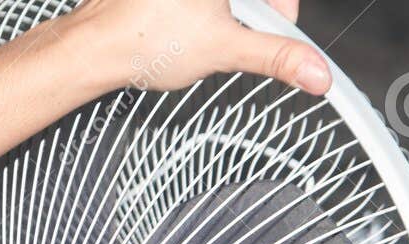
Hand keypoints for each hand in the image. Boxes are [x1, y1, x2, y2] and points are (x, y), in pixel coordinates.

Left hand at [65, 0, 330, 94]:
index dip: (281, 9)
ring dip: (225, 11)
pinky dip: (199, 9)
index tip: (275, 30)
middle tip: (228, 36)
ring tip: (196, 32)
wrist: (93, 48)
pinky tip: (181, 27)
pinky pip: (195, 3)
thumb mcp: (224, 49)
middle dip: (249, 12)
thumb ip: (276, 58)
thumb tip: (315, 72)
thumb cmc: (142, 40)